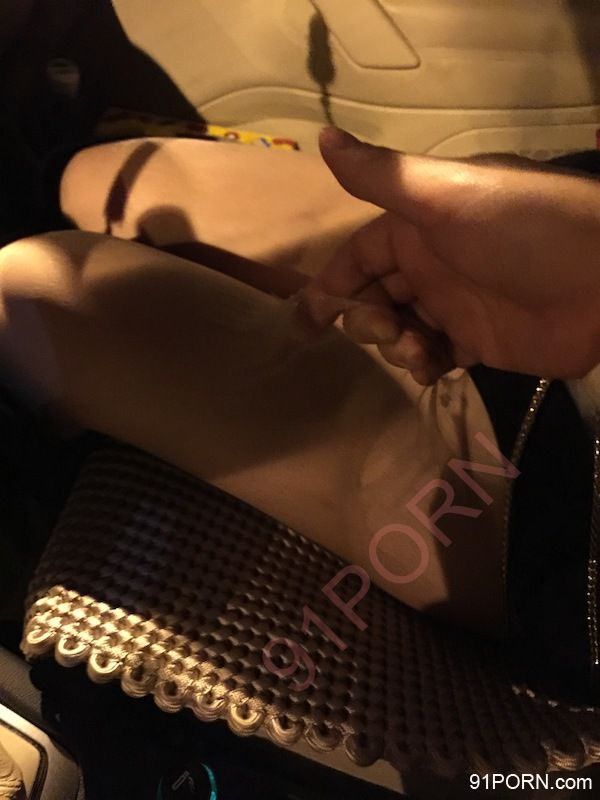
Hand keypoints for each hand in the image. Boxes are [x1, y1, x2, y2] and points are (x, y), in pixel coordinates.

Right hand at [303, 127, 599, 383]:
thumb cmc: (521, 232)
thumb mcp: (446, 197)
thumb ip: (382, 176)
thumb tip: (322, 136)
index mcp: (420, 225)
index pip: (359, 254)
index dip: (331, 283)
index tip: (308, 320)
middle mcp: (432, 263)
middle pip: (374, 295)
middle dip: (364, 318)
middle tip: (380, 330)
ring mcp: (455, 304)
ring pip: (401, 330)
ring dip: (395, 344)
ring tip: (417, 351)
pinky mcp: (479, 342)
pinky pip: (435, 356)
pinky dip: (424, 365)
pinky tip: (433, 369)